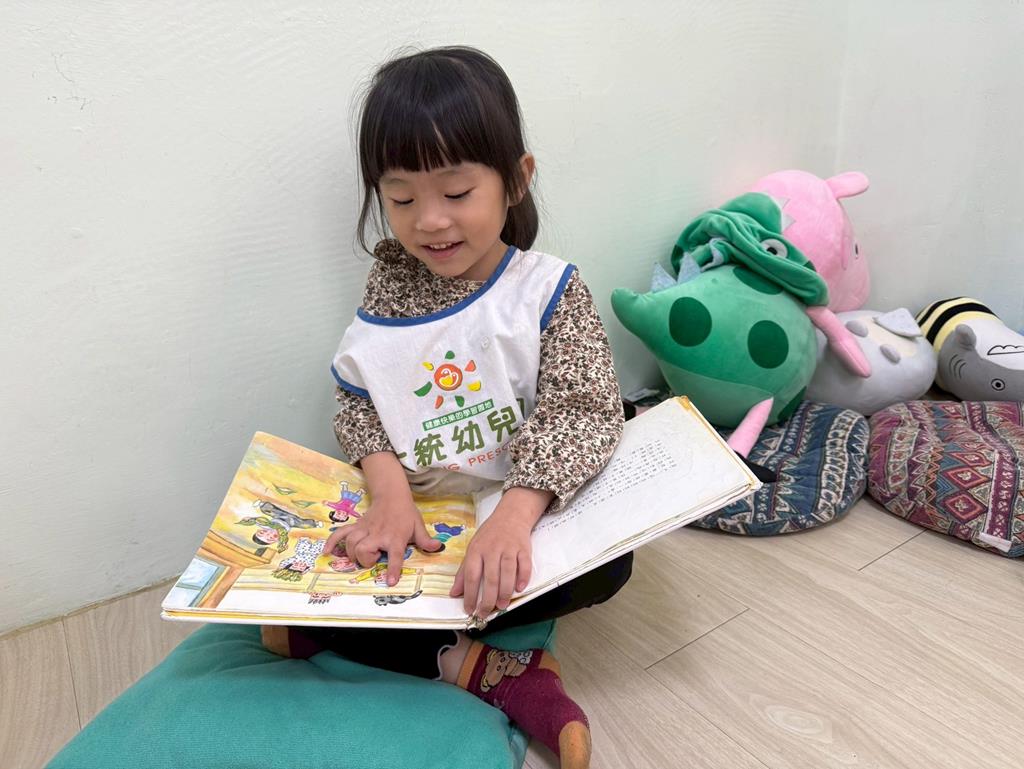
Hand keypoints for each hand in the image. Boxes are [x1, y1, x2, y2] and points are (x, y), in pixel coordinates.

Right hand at [322, 453, 440, 585]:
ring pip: (352, 544)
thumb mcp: (418, 526)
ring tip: (359, 556)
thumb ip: (425, 540)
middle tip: (372, 560)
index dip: (392, 569)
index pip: (395, 555)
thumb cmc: (406, 513)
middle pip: (364, 550)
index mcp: (395, 537)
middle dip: (365, 560)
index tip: (389, 582)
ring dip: (353, 554)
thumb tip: (438, 548)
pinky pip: (340, 533)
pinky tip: (327, 552)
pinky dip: (332, 542)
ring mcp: (365, 529)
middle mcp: (378, 534)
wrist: (392, 494)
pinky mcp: (356, 526)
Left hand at [451, 487, 551, 617]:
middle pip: (490, 578)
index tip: (469, 609)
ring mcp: (509, 548)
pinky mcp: (524, 549)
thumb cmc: (489, 535)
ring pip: (508, 573)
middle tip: (485, 613)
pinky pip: (525, 565)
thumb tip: (454, 593)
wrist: (511, 515)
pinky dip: (523, 578)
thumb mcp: (472, 549)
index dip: (470, 595)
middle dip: (488, 599)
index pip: (471, 575)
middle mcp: (492, 549)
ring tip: (501, 606)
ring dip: (505, 592)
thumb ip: (463, 572)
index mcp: (476, 550)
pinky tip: (519, 589)